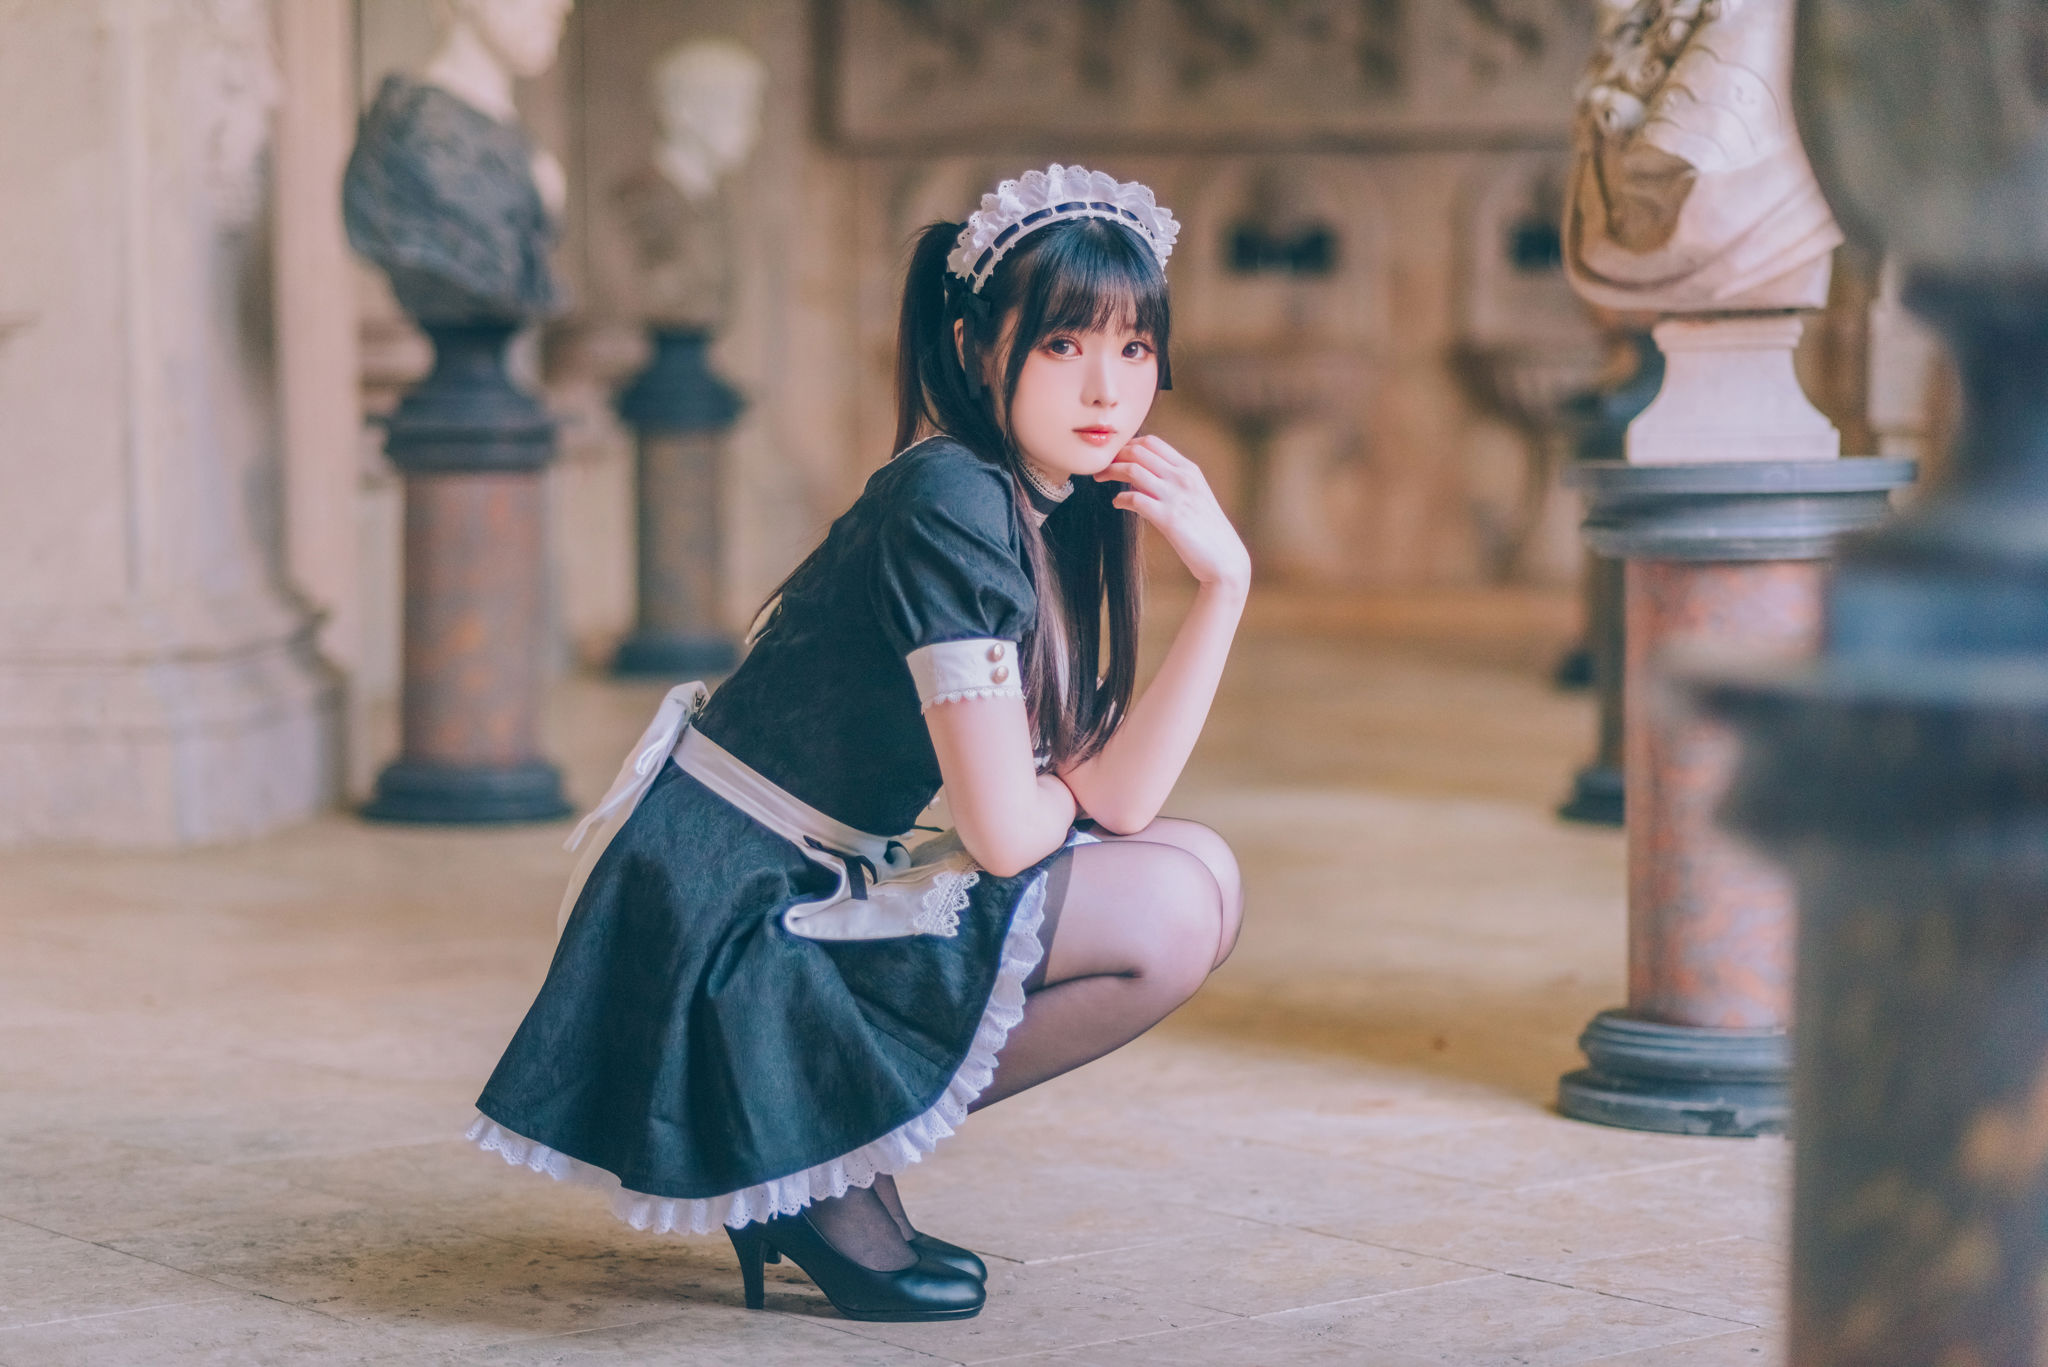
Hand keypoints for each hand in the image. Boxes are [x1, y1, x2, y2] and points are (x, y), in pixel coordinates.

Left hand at [1096, 435, 1250, 592]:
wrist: (1225, 558)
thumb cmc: (1207, 529)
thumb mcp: (1193, 496)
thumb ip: (1170, 483)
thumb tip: (1137, 477)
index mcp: (1189, 469)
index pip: (1152, 443)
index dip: (1128, 445)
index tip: (1116, 455)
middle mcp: (1182, 478)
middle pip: (1138, 451)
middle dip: (1114, 455)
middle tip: (1101, 466)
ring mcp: (1175, 497)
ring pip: (1132, 470)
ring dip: (1111, 472)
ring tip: (1100, 478)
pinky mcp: (1168, 518)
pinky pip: (1134, 498)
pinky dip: (1120, 498)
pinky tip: (1117, 503)